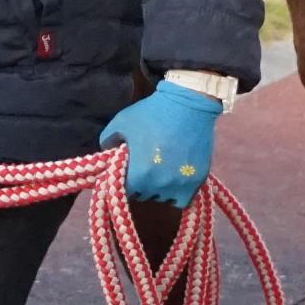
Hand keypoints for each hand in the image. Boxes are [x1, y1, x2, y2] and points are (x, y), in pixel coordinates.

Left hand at [98, 80, 221, 207]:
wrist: (189, 104)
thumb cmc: (153, 113)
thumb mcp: (122, 121)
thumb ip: (108, 140)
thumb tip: (106, 154)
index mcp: (140, 173)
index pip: (126, 191)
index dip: (126, 180)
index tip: (129, 170)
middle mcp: (160, 184)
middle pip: (145, 195)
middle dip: (142, 183)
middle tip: (146, 167)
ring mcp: (181, 184)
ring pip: (163, 198)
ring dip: (159, 188)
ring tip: (161, 171)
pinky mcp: (197, 181)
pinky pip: (182, 199)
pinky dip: (177, 193)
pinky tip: (174, 179)